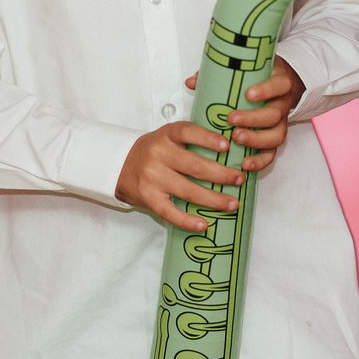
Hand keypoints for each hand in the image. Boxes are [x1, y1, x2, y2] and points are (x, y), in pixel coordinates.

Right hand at [116, 120, 242, 234]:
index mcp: (165, 135)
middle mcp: (158, 155)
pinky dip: (188, 221)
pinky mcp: (148, 198)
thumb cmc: (152, 151)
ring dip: (214, 199)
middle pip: (195, 166)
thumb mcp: (166, 136)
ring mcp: (152, 178)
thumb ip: (190, 139)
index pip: (188, 132)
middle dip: (222, 175)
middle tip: (240, 179)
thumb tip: (228, 148)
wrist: (118, 165)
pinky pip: (171, 212)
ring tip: (232, 204)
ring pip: (188, 191)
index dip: (208, 139)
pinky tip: (204, 225)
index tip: (227, 146)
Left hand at [185, 57, 304, 173]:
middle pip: (275, 114)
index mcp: (278, 84)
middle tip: (232, 119)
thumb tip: (191, 82)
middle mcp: (281, 105)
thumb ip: (218, 73)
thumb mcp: (244, 72)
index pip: (279, 85)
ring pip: (276, 135)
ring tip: (235, 139)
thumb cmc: (257, 80)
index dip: (266, 90)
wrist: (276, 88)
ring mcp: (280, 124)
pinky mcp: (274, 140)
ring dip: (256, 140)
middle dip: (253, 118)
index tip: (248, 94)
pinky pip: (271, 153)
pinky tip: (244, 164)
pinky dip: (259, 161)